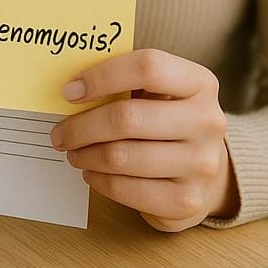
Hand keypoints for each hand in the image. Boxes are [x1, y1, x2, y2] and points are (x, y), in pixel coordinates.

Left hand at [50, 49, 238, 231]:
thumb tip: (71, 87)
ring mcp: (201, 164)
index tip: (70, 91)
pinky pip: (126, 190)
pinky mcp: (187, 200)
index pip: (148, 67)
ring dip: (86, 154)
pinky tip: (91, 171)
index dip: (103, 76)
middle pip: (127, 118)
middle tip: (60, 132)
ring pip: (121, 156)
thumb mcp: (157, 90)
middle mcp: (207, 121)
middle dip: (82, 126)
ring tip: (73, 151)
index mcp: (199, 82)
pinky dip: (99, 180)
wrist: (205, 167)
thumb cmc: (166, 116)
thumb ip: (124, 80)